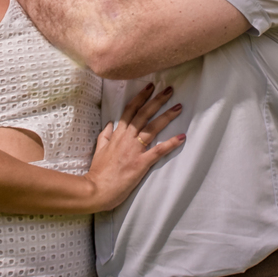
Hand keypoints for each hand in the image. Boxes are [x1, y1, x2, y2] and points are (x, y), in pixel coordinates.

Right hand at [84, 84, 184, 211]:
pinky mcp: (140, 163)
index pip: (130, 111)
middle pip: (144, 114)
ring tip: (178, 107)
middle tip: (169, 90)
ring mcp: (134, 150)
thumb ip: (104, 136)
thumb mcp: (99, 150)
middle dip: (157, 101)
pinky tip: (181, 136)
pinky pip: (158, 151)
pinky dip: (170, 143)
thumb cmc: (98, 172)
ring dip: (166, 116)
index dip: (140, 97)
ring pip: (152, 128)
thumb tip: (109, 124)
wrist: (95, 189)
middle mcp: (127, 138)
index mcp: (117, 134)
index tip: (150, 87)